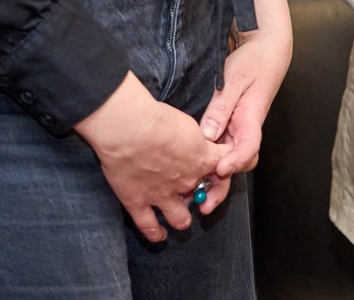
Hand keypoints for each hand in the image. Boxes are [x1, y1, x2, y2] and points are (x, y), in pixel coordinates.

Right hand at [75, 73, 230, 241]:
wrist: (128, 127)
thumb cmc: (156, 117)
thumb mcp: (187, 122)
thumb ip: (195, 139)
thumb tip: (197, 144)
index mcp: (202, 159)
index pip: (224, 166)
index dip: (224, 166)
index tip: (220, 166)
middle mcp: (186, 181)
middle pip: (202, 193)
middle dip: (198, 190)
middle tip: (192, 187)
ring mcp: (162, 195)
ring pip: (180, 218)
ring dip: (182, 219)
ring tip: (181, 218)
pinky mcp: (138, 202)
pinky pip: (149, 226)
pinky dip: (156, 233)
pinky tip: (160, 235)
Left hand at [194, 0, 292, 213]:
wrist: (267, 47)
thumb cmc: (254, 60)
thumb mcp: (235, 78)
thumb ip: (222, 106)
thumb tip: (208, 134)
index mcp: (252, 119)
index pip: (247, 149)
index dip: (233, 162)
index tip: (218, 171)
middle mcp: (246, 129)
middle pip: (237, 165)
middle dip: (221, 186)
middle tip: (203, 204)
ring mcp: (238, 128)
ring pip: (229, 160)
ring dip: (214, 179)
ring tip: (195, 197)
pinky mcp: (230, 124)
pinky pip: (222, 149)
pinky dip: (210, 163)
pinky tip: (193, 173)